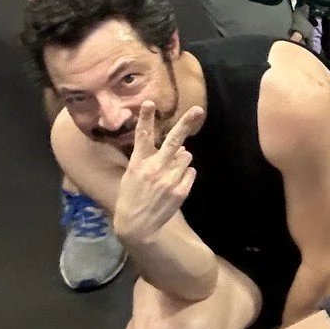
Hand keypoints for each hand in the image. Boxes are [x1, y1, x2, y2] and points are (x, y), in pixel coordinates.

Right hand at [111, 101, 206, 243]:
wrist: (137, 226)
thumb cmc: (132, 197)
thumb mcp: (132, 175)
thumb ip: (152, 159)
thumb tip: (180, 147)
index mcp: (138, 163)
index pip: (142, 137)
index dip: (146, 119)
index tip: (150, 102)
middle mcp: (154, 169)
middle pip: (173, 141)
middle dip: (186, 124)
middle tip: (197, 110)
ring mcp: (169, 180)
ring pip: (186, 156)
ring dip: (182, 159)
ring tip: (169, 172)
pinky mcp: (181, 190)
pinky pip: (191, 172)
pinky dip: (185, 174)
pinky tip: (174, 184)